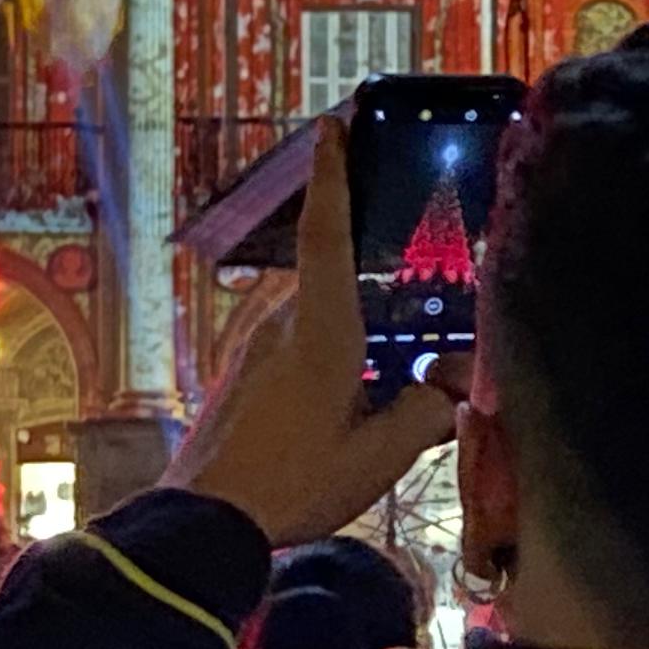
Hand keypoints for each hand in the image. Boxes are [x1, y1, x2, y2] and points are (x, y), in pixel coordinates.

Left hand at [164, 126, 455, 548]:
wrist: (202, 523)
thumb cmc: (293, 482)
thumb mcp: (377, 458)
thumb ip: (423, 414)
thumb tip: (446, 390)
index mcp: (320, 331)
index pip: (327, 235)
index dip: (334, 177)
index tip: (333, 125)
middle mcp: (282, 327)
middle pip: (336, 286)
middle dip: (376, 290)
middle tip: (418, 309)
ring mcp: (255, 352)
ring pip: (320, 324)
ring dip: (354, 340)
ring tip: (388, 384)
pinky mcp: (243, 379)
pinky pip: (298, 351)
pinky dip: (332, 364)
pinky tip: (350, 411)